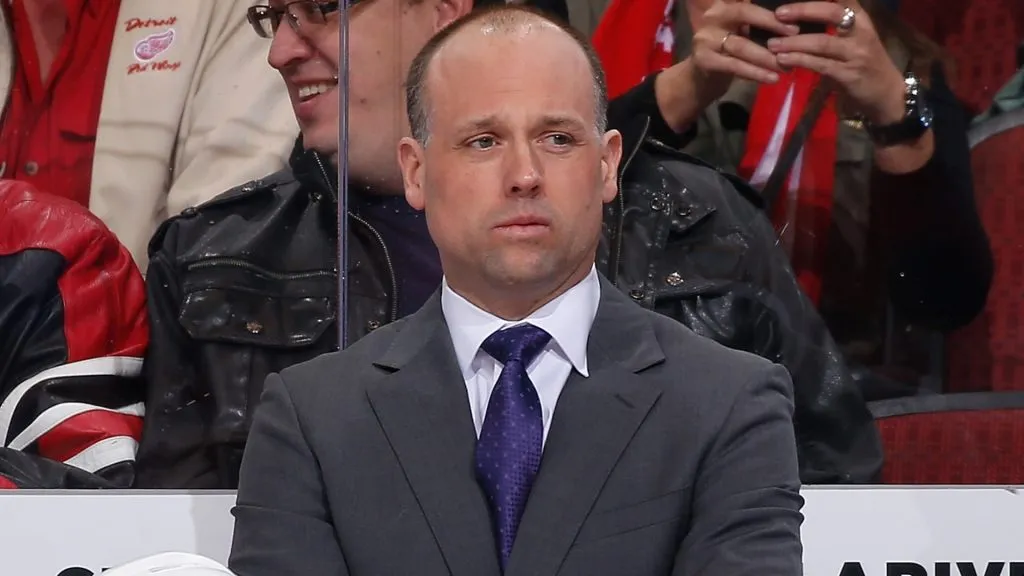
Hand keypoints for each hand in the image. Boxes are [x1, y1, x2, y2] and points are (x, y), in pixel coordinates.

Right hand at [689, 0, 799, 102]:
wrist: (701, 78)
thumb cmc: (728, 52)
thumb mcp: (740, 32)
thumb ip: (758, 25)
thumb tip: (793, 23)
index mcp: (724, 7)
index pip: (749, 5)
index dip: (771, 15)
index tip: (795, 27)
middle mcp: (712, 17)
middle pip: (743, 16)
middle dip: (771, 26)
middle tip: (793, 42)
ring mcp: (704, 39)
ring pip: (741, 46)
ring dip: (766, 57)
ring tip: (786, 67)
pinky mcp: (703, 60)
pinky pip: (734, 66)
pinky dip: (755, 73)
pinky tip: (771, 79)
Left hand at [766, 1, 907, 123]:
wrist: (886, 94)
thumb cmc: (864, 63)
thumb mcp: (854, 38)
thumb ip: (833, 26)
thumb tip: (797, 18)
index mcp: (861, 19)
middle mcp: (861, 32)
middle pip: (832, 13)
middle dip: (803, 10)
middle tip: (778, 14)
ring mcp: (856, 54)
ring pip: (822, 42)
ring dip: (794, 42)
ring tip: (772, 43)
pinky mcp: (849, 75)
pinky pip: (820, 65)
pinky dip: (799, 60)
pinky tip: (783, 60)